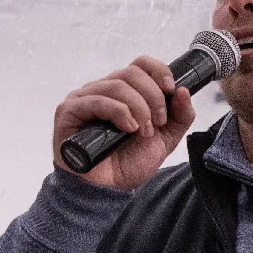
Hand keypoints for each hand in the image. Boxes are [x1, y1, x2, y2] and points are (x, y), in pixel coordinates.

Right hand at [53, 56, 195, 190]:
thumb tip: (184, 90)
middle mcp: (102, 90)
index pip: (140, 64)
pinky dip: (118, 112)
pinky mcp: (68, 112)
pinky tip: (127, 129)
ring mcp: (83, 99)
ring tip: (142, 132)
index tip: (171, 89)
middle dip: (152, 97)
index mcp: (125, 91)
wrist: (110, 188)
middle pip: (131, 73)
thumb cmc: (130, 162)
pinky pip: (96, 101)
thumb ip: (180, 116)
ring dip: (138, 108)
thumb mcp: (166, 138)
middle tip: (158, 123)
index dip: (158, 71)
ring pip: (116, 85)